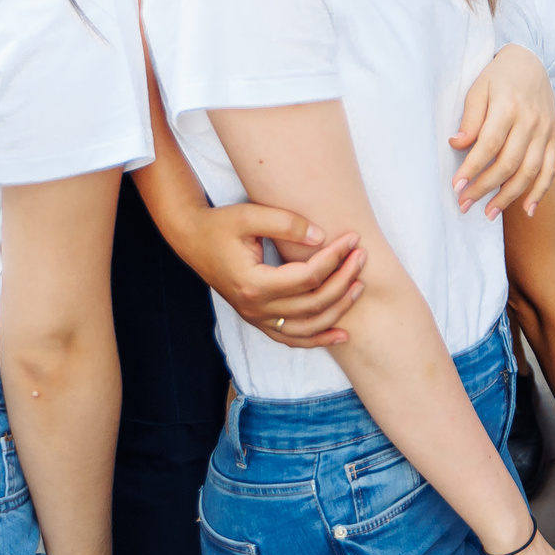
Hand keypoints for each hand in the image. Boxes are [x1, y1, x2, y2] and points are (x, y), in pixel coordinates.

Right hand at [178, 201, 364, 347]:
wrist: (193, 240)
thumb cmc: (220, 225)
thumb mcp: (249, 215)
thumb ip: (286, 223)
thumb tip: (321, 237)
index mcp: (253, 283)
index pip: (308, 277)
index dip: (335, 257)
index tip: (352, 238)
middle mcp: (255, 308)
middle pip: (313, 303)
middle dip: (343, 280)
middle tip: (362, 256)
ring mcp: (256, 318)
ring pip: (307, 327)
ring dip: (338, 310)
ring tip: (359, 286)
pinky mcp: (258, 320)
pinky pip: (292, 338)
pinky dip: (318, 339)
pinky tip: (341, 334)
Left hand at [452, 46, 554, 218]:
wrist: (530, 63)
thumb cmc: (498, 77)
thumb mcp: (478, 89)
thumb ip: (470, 119)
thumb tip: (457, 145)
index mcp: (508, 106)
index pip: (489, 144)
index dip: (472, 168)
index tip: (456, 186)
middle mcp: (530, 120)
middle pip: (509, 162)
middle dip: (485, 188)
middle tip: (465, 204)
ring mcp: (546, 129)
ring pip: (530, 171)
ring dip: (509, 196)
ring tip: (489, 213)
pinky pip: (550, 168)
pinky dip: (540, 191)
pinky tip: (527, 209)